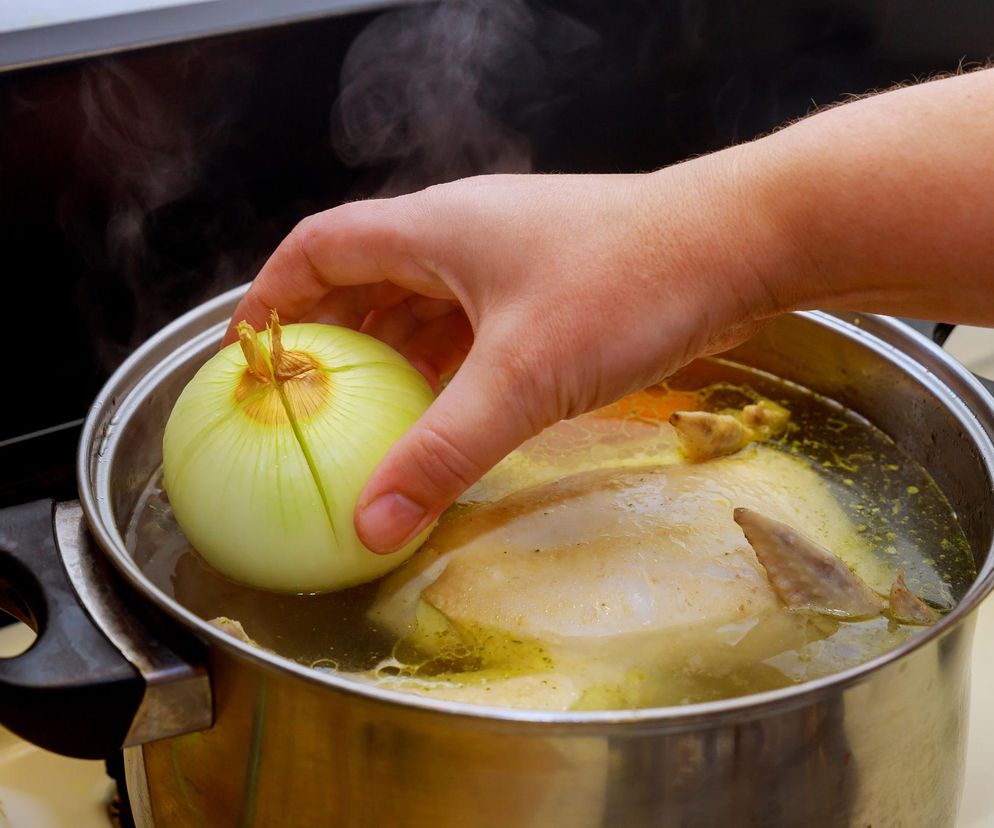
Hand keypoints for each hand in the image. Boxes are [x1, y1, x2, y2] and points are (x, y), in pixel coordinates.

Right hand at [225, 156, 791, 553]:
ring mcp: (512, 258)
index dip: (273, 297)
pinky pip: (475, 325)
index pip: (320, 247)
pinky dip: (449, 365)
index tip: (249, 351)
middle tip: (307, 401)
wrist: (742, 245)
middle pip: (367, 277)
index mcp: (435, 228)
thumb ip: (441, 453)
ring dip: (393, 356)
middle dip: (332, 338)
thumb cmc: (630, 284)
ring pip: (425, 304)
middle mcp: (465, 233)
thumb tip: (372, 523)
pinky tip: (449, 410)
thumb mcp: (521, 378)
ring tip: (368, 418)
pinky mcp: (552, 286)